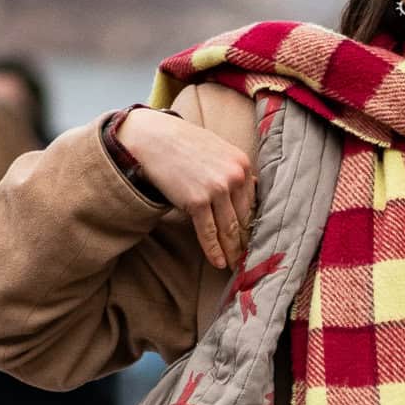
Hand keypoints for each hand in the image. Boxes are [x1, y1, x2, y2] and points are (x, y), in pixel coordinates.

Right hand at [118, 106, 254, 271]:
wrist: (154, 138)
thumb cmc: (184, 145)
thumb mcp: (217, 151)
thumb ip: (233, 172)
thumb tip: (247, 195)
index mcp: (242, 164)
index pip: (251, 203)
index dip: (250, 226)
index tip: (250, 241)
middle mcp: (234, 176)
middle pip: (243, 219)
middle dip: (244, 242)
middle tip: (247, 260)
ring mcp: (216, 189)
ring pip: (228, 229)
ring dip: (232, 252)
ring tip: (234, 266)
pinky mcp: (197, 201)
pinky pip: (209, 232)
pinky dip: (214, 250)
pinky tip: (219, 263)